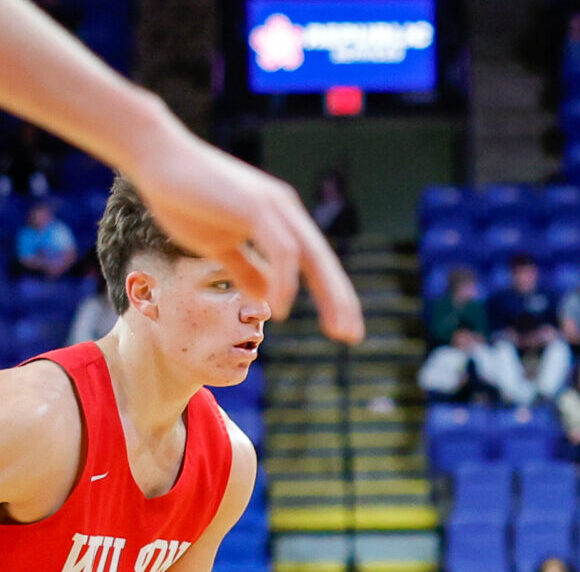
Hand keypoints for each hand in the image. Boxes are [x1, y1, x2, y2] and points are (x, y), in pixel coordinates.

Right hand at [126, 124, 362, 342]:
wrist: (155, 156)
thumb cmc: (183, 197)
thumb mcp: (219, 244)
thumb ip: (244, 268)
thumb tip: (264, 298)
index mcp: (281, 219)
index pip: (316, 263)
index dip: (333, 296)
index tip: (343, 328)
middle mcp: (285, 211)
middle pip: (324, 262)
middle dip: (341, 301)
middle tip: (352, 337)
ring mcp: (273, 206)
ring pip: (311, 257)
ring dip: (326, 296)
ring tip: (333, 330)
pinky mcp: (255, 206)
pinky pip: (281, 250)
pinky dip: (285, 281)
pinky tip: (281, 306)